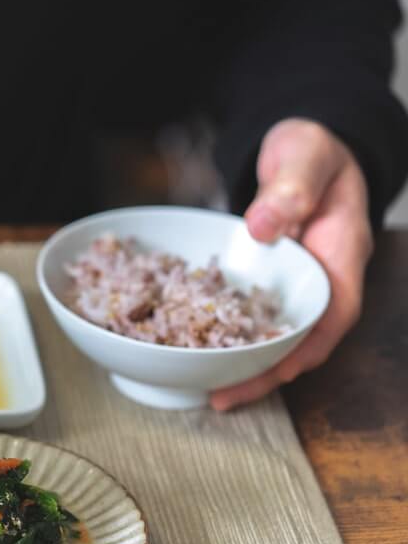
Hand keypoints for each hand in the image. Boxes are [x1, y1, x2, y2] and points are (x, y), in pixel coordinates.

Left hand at [210, 118, 371, 409]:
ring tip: (210, 393)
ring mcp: (299, 281)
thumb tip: (263, 226)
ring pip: (280, 334)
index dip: (306, 349)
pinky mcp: (273, 279)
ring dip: (249, 365)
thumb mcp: (303, 156)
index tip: (276, 373)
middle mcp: (324, 275)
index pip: (335, 313)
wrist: (306, 145)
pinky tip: (202, 351)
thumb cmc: (312, 148)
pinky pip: (256, 315)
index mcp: (341, 252)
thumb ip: (289, 188)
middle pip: (305, 339)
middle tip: (223, 398)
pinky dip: (235, 337)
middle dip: (268, 373)